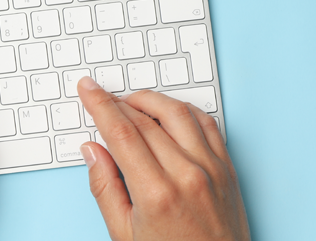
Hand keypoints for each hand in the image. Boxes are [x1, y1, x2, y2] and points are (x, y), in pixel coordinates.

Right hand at [77, 77, 249, 240]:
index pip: (121, 133)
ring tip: (131, 102)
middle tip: (100, 95)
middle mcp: (186, 174)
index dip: (100, 106)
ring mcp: (211, 169)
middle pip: (145, 120)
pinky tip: (169, 113)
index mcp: (155, 193)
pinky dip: (184, 110)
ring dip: (150, 100)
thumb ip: (105, 188)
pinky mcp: (227, 169)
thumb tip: (92, 151)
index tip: (88, 89)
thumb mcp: (124, 233)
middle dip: (117, 102)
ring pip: (178, 113)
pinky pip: (207, 124)